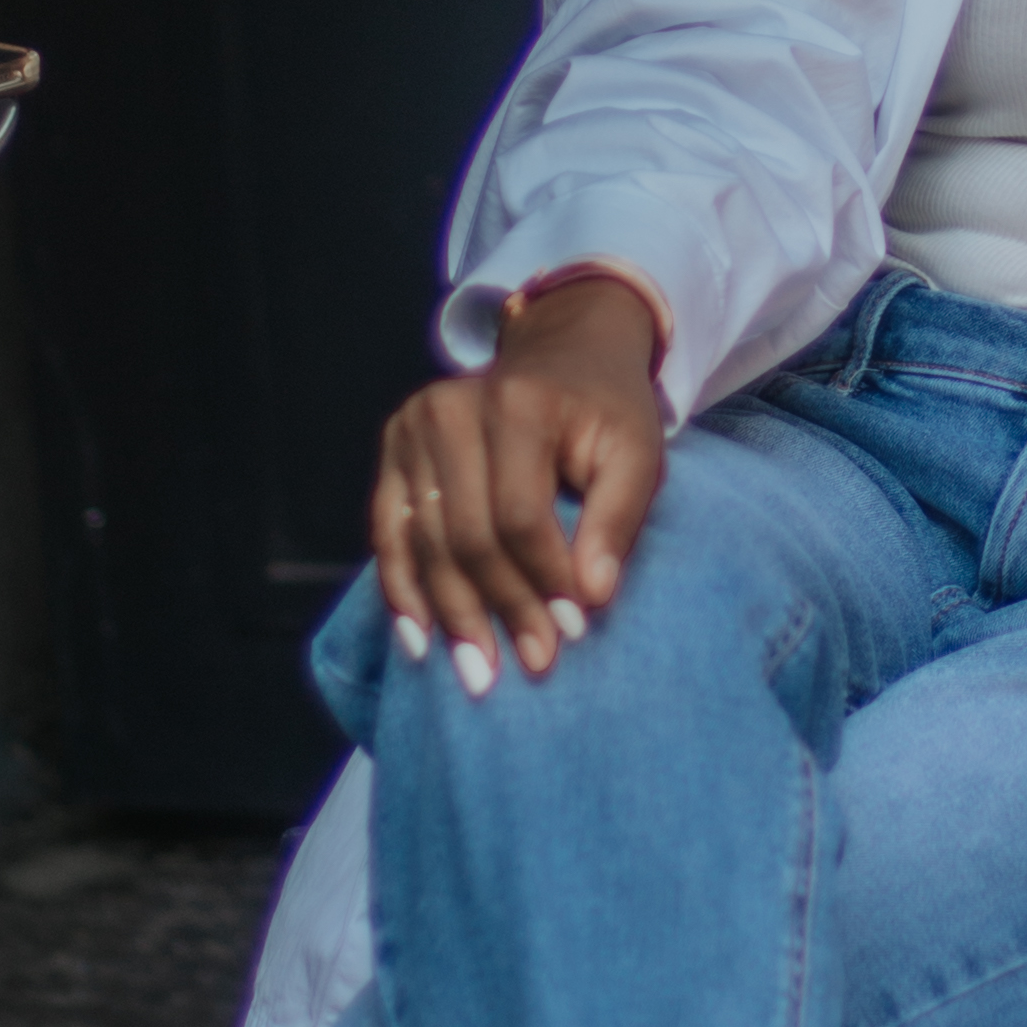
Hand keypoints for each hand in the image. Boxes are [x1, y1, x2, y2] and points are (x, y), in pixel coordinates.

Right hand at [368, 274, 668, 694]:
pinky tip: (419, 640)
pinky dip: (402, 590)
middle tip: (532, 663)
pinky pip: (388, 532)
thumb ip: (618, 518)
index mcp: (517, 403)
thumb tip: (592, 594)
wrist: (564, 354)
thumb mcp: (637, 452)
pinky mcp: (393, 448)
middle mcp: (451, 409)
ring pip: (425, 542)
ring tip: (477, 672)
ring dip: (451, 614)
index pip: (520, 515)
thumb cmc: (607, 412)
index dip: (545, 578)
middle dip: (501, 607)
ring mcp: (412, 427)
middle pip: (468, 535)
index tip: (575, 630)